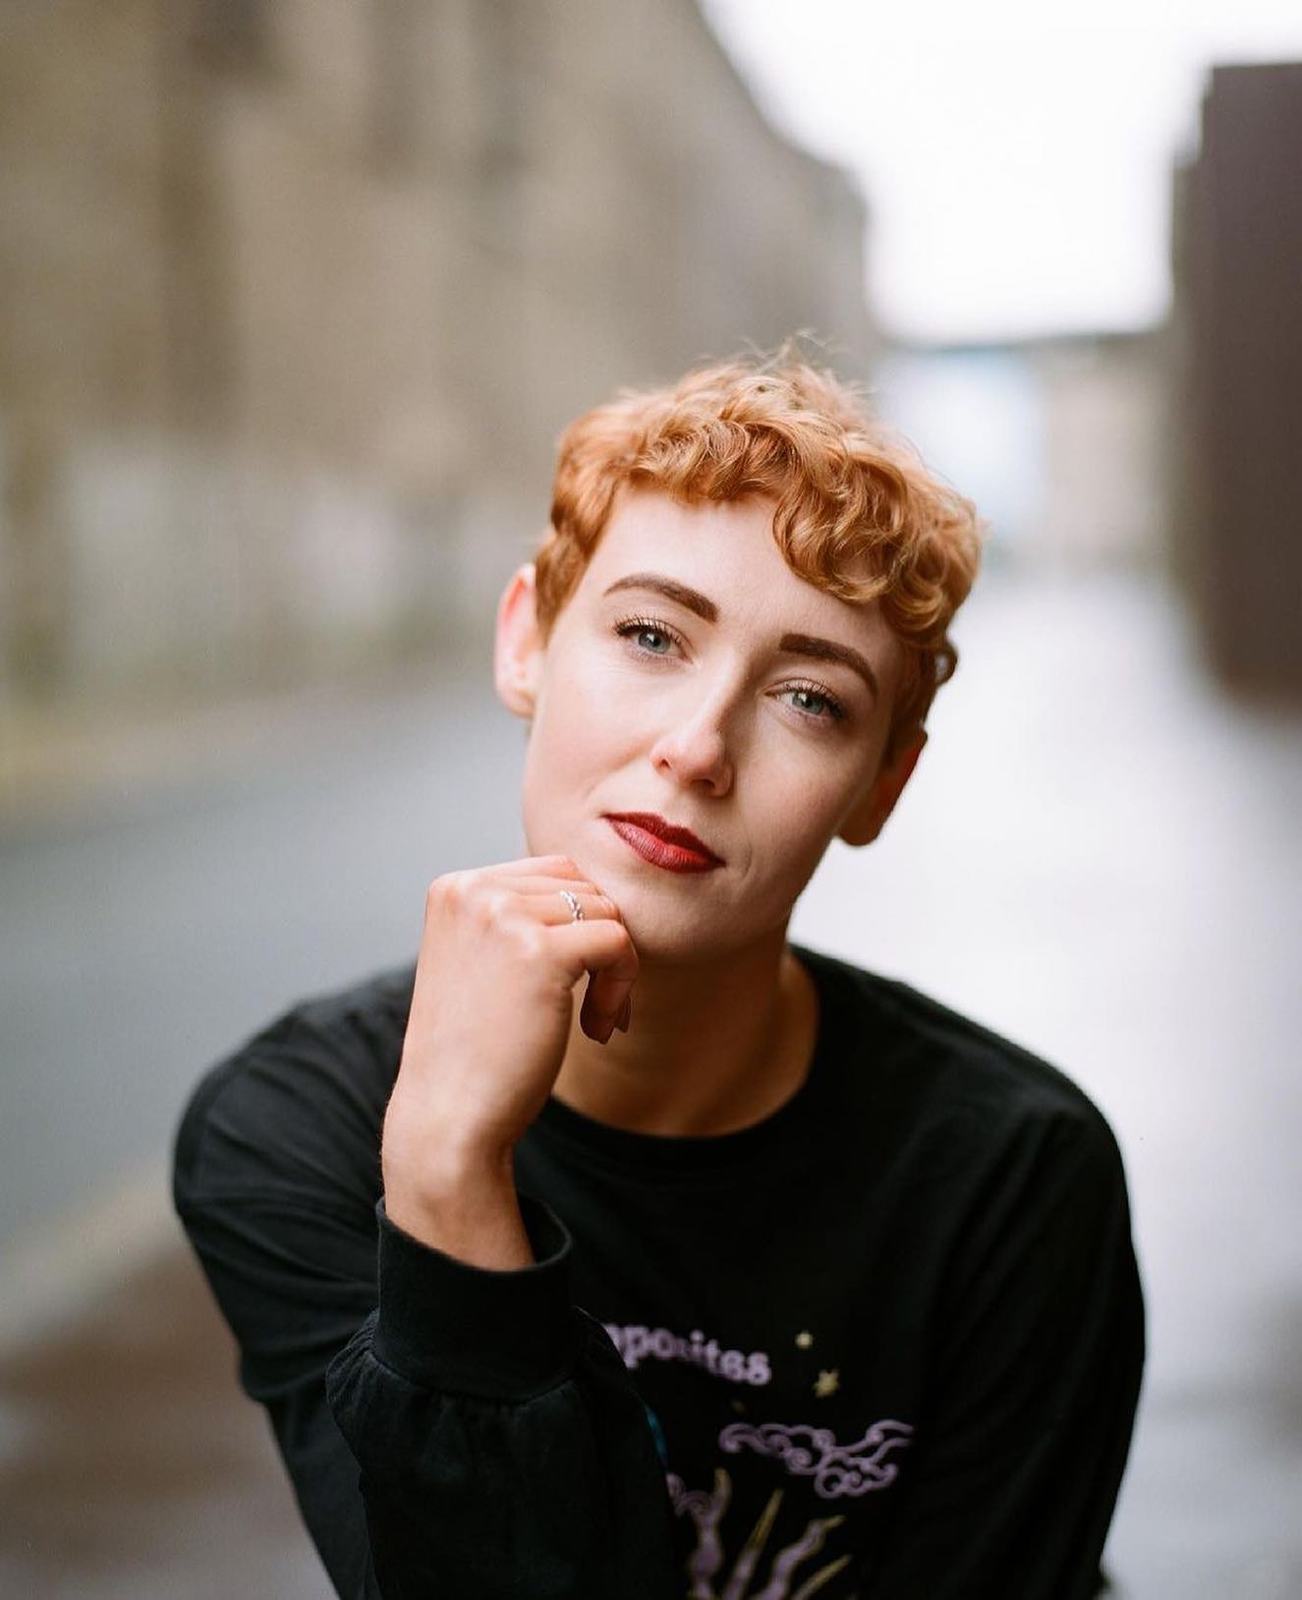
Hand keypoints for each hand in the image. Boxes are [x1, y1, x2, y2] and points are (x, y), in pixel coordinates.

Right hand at [384, 854, 636, 1180]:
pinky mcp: (540, 951)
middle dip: (599, 942)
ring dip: (615, 968)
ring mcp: (504, 916)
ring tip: (593, 1020)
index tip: (574, 979)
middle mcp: (473, 890)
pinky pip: (618, 942)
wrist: (448, 1115)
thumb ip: (518, 917)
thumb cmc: (472, 1049)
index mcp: (455, 888)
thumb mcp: (481, 961)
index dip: (578, 922)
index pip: (551, 871)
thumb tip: (596, 893)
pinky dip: (622, 987)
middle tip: (592, 1005)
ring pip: (606, 911)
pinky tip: (599, 1028)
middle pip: (582, 885)